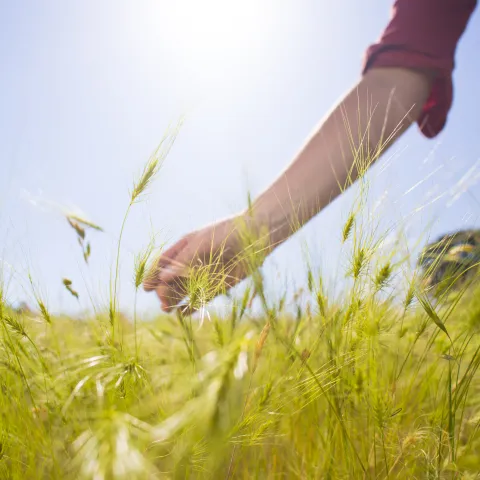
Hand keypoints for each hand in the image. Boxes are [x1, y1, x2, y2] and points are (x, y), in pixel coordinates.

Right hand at [143, 214, 269, 312]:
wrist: (255, 237)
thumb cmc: (226, 233)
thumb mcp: (201, 244)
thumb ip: (183, 261)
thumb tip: (162, 278)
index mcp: (185, 248)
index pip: (164, 263)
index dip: (154, 275)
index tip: (145, 287)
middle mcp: (192, 263)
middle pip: (171, 280)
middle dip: (164, 291)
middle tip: (163, 300)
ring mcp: (204, 275)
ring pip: (183, 291)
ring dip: (174, 300)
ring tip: (167, 309)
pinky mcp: (218, 286)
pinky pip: (201, 299)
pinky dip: (192, 307)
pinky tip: (183, 313)